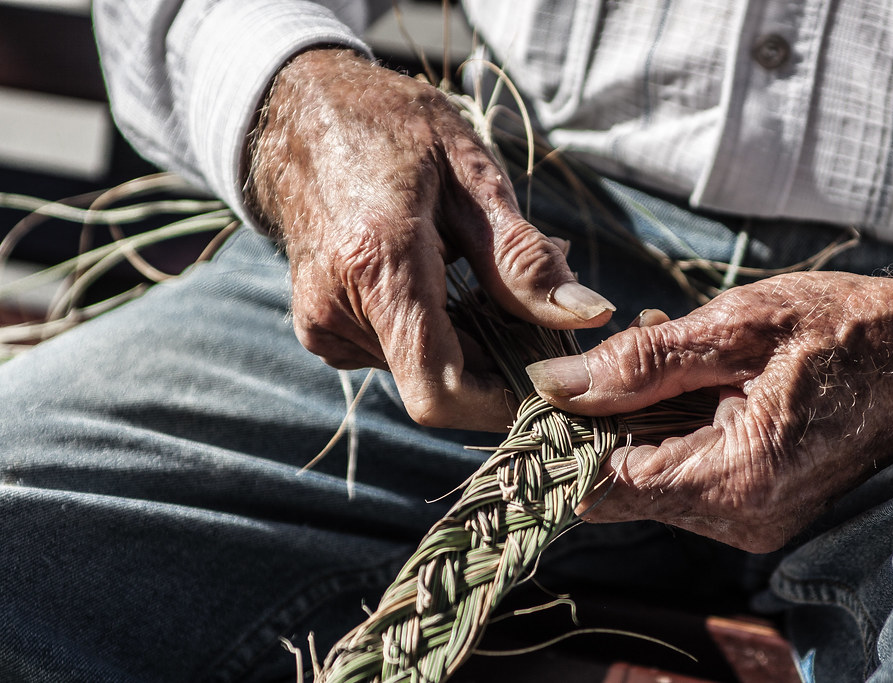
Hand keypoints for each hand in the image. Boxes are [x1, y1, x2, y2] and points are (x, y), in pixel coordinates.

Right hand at [248, 49, 613, 430]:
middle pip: (442, 381)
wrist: (301, 115)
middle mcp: (338, 307)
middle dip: (500, 355)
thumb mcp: (472, 175)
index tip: (551, 378)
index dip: (503, 402)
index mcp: (378, 263)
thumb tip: (587, 316)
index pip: (441, 390)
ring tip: (481, 270)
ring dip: (470, 339)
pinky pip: (396, 354)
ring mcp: (323, 324)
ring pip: (422, 371)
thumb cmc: (393, 129)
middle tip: (531, 295)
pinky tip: (441, 279)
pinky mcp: (321, 329)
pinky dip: (435, 331)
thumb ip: (523, 258)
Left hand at [527, 272, 892, 550]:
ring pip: (648, 479)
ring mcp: (750, 518)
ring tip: (655, 350)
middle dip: (599, 422)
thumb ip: (640, 363)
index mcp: (736, 478)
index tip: (543, 391)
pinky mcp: (757, 504)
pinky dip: (669, 427)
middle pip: (620, 487)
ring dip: (636, 418)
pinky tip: (682, 375)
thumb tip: (553, 384)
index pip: (604, 486)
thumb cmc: (844, 329)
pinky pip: (684, 474)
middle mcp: (739, 518)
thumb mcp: (737, 326)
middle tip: (606, 352)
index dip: (563, 440)